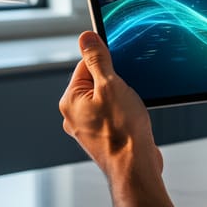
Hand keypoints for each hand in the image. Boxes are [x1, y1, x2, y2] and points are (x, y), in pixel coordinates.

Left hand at [59, 31, 160, 177]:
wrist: (136, 169)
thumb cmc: (123, 131)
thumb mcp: (111, 85)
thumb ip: (97, 59)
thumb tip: (86, 38)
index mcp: (70, 100)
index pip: (85, 65)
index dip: (107, 63)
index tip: (120, 66)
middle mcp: (75, 115)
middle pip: (97, 82)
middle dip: (116, 83)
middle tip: (128, 91)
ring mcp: (89, 128)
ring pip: (108, 100)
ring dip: (123, 99)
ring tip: (132, 108)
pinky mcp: (105, 138)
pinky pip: (115, 115)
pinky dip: (126, 114)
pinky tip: (134, 120)